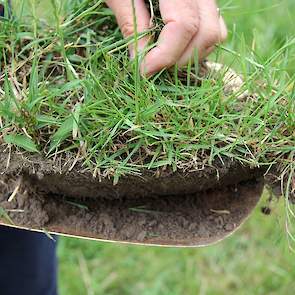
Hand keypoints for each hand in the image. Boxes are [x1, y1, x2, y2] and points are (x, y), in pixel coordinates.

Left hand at [106, 0, 226, 75]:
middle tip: (153, 67)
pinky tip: (177, 49)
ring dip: (190, 56)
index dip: (164, 55)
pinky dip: (197, 46)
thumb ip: (131, 23)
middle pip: (206, 34)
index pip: (184, 26)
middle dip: (179, 60)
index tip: (144, 70)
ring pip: (215, 34)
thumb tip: (139, 60)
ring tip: (164, 59)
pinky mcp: (204, 3)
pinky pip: (215, 29)